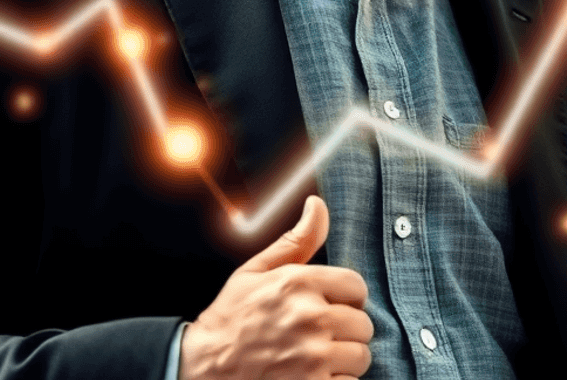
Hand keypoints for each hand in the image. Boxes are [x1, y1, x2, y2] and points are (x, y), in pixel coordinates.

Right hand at [180, 195, 372, 378]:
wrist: (204, 366)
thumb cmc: (231, 317)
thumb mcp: (257, 270)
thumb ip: (296, 239)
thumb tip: (317, 204)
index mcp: (300, 282)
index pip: (356, 286)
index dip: (346, 297)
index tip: (332, 305)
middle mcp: (311, 317)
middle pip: (362, 323)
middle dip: (346, 329)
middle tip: (321, 334)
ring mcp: (313, 357)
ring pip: (360, 356)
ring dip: (344, 358)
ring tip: (318, 356)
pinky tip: (314, 375)